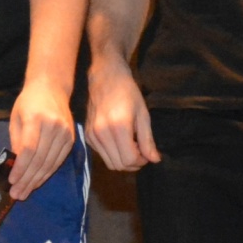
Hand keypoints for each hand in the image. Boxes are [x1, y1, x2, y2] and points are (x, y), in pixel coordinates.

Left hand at [8, 76, 75, 198]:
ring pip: (50, 164)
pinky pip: (58, 161)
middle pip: (39, 160)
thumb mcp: (16, 118)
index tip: (12, 181)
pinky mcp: (71, 139)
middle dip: (27, 180)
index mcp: (36, 119)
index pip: (28, 150)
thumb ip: (16, 141)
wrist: (52, 87)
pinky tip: (37, 181)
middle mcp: (53, 127)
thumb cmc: (28, 102)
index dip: (21, 168)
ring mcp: (65, 133)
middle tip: (17, 194)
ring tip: (25, 192)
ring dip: (37, 181)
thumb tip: (16, 166)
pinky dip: (47, 173)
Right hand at [83, 54, 158, 172]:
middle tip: (140, 151)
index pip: (129, 159)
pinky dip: (113, 154)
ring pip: (110, 163)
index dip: (141, 161)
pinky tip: (120, 141)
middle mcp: (101, 133)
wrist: (105, 77)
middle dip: (133, 163)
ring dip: (123, 160)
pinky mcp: (88, 136)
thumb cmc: (128, 92)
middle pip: (119, 165)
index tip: (147, 153)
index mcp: (118, 126)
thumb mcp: (143, 114)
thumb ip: (147, 140)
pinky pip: (102, 155)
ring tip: (131, 146)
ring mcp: (92, 135)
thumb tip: (155, 160)